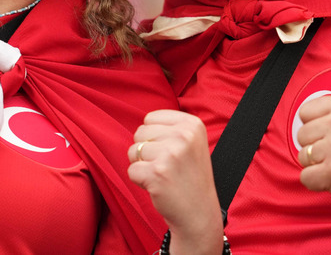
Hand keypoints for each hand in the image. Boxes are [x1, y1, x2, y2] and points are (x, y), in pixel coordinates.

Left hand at [128, 110, 223, 252]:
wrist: (199, 213)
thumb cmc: (189, 176)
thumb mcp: (191, 142)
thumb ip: (170, 128)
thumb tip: (142, 123)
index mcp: (192, 124)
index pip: (151, 118)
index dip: (154, 137)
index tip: (172, 152)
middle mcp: (183, 135)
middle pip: (140, 132)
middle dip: (147, 151)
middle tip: (167, 166)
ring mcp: (170, 154)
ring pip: (133, 150)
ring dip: (143, 165)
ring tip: (163, 176)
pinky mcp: (157, 173)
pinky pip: (131, 170)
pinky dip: (140, 180)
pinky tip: (158, 186)